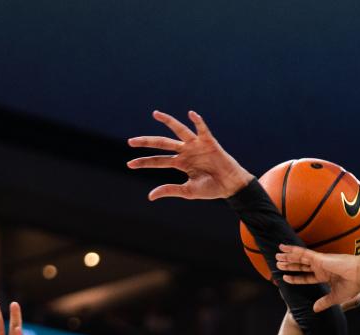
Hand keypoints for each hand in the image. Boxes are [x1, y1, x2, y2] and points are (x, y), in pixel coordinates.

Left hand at [127, 110, 252, 200]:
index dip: (144, 162)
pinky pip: (202, 129)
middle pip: (162, 144)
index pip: (158, 161)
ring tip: (155, 114)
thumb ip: (169, 190)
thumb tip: (150, 196)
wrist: (230, 186)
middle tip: (130, 142)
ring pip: (178, 131)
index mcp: (180, 163)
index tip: (129, 164)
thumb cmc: (211, 188)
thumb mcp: (187, 191)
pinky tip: (191, 114)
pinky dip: (197, 121)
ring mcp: (196, 145)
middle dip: (147, 142)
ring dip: (167, 121)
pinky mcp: (209, 141)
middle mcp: (186, 151)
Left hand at [275, 245, 359, 311]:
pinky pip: (303, 253)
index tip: (285, 278)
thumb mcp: (336, 297)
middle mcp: (321, 267)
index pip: (306, 277)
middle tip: (277, 264)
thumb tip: (315, 309)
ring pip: (300, 258)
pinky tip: (285, 248)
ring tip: (276, 255)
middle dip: (289, 265)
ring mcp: (319, 261)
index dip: (295, 278)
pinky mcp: (319, 258)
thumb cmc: (353, 285)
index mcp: (324, 275)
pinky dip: (293, 250)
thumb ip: (324, 302)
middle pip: (300, 266)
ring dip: (288, 257)